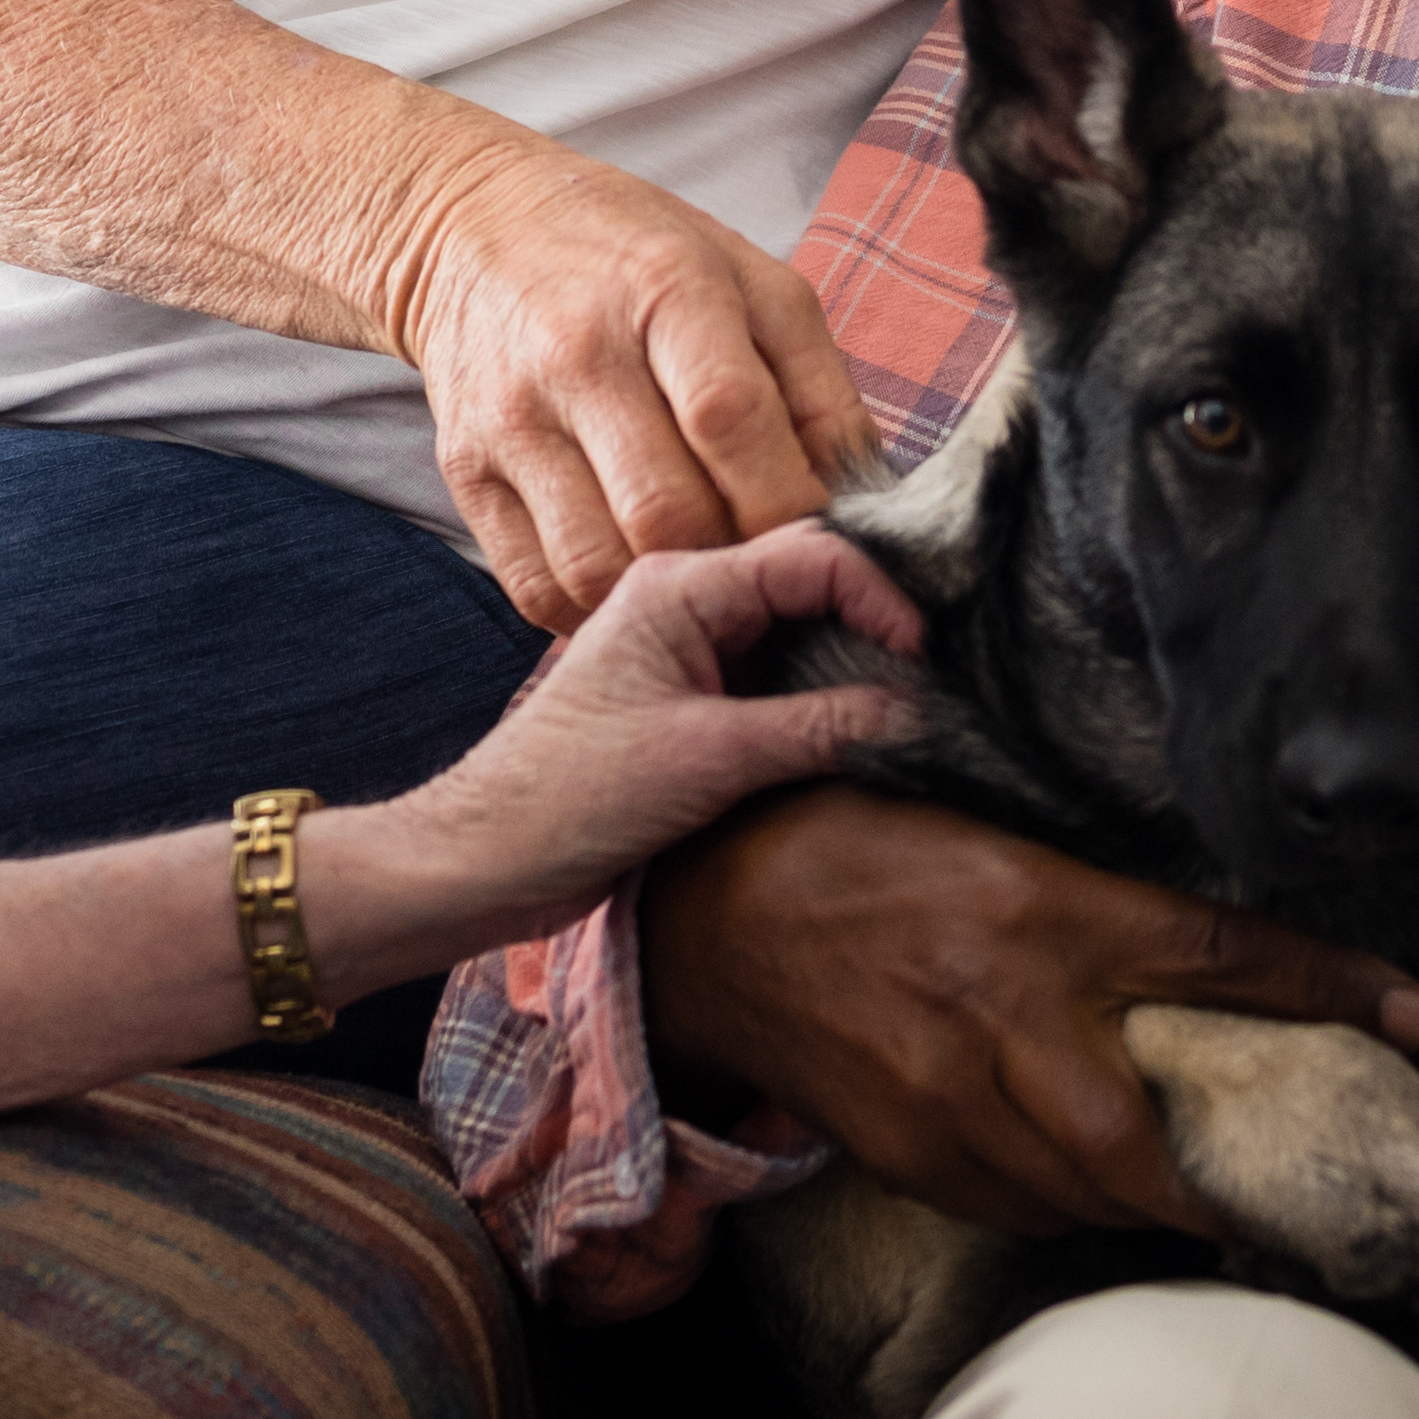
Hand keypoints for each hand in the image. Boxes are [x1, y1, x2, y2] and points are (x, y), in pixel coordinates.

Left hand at [347, 524, 926, 954]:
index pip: (813, 555)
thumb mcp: (709, 760)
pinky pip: (776, 680)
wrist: (480, 864)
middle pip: (812, 582)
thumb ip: (819, 728)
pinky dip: (822, 700)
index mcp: (681, 584)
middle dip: (877, 621)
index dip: (882, 597)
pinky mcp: (690, 703)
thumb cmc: (571, 799)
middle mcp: (687, 601)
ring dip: (853, 664)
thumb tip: (919, 713)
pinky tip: (861, 732)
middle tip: (938, 676)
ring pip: (798, 633)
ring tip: (913, 705)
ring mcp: (688, 652)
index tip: (927, 658)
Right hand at [373, 123, 877, 624]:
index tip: (821, 534)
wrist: (477, 230)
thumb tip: (864, 495)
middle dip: (733, 561)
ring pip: (596, 565)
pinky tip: (635, 587)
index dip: (787, 499)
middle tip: (767, 569)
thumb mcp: (753, 280)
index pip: (729, 418)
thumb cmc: (641, 257)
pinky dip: (594, 612)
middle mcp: (578, 357)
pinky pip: (534, 584)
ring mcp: (511, 421)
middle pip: (664, 510)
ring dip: (665, 597)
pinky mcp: (464, 471)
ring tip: (706, 584)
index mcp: (666, 291)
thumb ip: (818, 385)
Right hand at [642, 787, 1418, 1241]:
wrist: (724, 918)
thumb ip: (1116, 908)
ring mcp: (948, 1096)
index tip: (1412, 1016)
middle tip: (1275, 1185)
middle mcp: (1004, 1012)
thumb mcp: (1015, 851)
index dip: (1321, 984)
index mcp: (1044, 911)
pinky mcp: (908, 1151)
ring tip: (1192, 1189)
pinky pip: (1014, 1205)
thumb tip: (1228, 952)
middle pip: (1140, 1135)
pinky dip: (1062, 1204)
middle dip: (1216, 1182)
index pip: (1214, 951)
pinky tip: (1082, 1180)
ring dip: (1144, 1202)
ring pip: (1082, 1189)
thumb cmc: (879, 857)